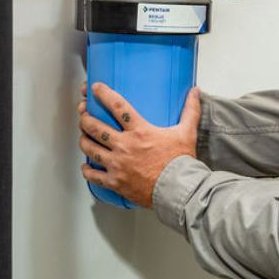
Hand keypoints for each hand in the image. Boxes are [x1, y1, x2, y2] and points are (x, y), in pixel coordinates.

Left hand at [76, 82, 199, 207]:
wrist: (178, 190)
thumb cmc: (181, 162)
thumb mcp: (187, 132)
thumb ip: (190, 110)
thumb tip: (195, 92)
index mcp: (140, 131)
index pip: (117, 106)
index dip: (103, 94)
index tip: (95, 88)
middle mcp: (124, 145)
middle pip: (95, 127)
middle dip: (85, 118)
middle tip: (84, 115)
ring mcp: (117, 164)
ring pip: (90, 149)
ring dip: (84, 140)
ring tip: (83, 137)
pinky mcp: (115, 182)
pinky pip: (94, 176)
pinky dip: (87, 170)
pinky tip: (86, 166)